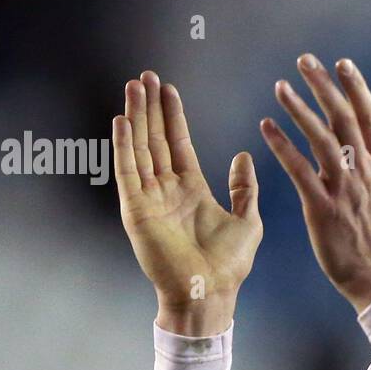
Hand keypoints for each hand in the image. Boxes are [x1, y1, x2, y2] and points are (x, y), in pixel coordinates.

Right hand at [112, 70, 262, 334]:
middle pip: (155, 139)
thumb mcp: (247, 220)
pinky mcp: (137, 211)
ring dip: (136, 117)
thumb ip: (245, 187)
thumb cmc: (229, 266)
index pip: (178, 143)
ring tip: (134, 86)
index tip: (168, 88)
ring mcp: (149, 199)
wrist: (210, 294)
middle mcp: (167, 190)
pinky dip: (124, 147)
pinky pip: (128, 173)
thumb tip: (245, 155)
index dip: (173, 116)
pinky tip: (122, 121)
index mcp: (191, 189)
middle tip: (146, 76)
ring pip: (140, 148)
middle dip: (151, 107)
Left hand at [260, 54, 370, 312]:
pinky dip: (282, 146)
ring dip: (298, 110)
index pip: (369, 115)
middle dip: (323, 86)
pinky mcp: (322, 207)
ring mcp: (344, 188)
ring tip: (281, 87)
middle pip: (343, 118)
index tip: (340, 63)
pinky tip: (266, 127)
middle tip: (304, 61)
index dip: (355, 86)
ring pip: (320, 139)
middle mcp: (366, 170)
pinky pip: (299, 170)